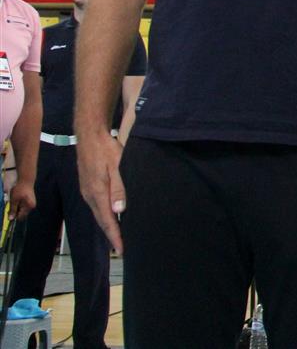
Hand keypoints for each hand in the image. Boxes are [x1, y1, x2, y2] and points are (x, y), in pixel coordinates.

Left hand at [8, 178, 34, 220]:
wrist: (26, 181)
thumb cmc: (19, 190)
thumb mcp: (14, 200)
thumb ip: (13, 210)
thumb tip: (11, 219)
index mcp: (29, 207)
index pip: (20, 217)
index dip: (14, 216)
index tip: (8, 212)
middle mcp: (32, 207)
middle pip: (22, 214)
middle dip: (16, 212)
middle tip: (10, 206)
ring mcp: (32, 204)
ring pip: (23, 210)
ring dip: (17, 208)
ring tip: (14, 202)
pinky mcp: (31, 202)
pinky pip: (24, 207)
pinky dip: (20, 205)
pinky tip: (18, 200)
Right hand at [76, 133, 124, 252]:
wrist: (90, 136)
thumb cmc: (106, 149)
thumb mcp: (117, 167)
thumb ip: (119, 189)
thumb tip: (119, 211)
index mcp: (96, 193)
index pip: (107, 220)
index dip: (114, 236)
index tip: (120, 250)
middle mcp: (89, 195)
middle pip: (101, 220)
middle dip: (111, 235)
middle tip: (120, 249)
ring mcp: (87, 191)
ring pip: (98, 213)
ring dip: (107, 225)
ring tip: (118, 236)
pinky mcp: (87, 186)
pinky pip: (96, 206)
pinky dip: (104, 215)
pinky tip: (111, 216)